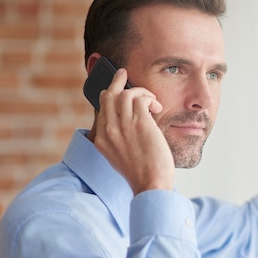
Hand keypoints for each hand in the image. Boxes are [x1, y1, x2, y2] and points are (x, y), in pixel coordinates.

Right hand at [91, 68, 174, 193]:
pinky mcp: (139, 122)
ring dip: (140, 92)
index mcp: (101, 140)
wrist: (150, 184)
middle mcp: (108, 130)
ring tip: (151, 102)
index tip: (114, 89)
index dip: (108, 96)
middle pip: (107, 96)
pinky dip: (150, 99)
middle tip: (123, 73)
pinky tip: (157, 107)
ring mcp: (122, 125)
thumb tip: (127, 123)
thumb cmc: (141, 173)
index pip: (100, 109)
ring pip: (125, 94)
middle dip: (116, 82)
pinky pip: (141, 98)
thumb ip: (118, 138)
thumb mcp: (119, 156)